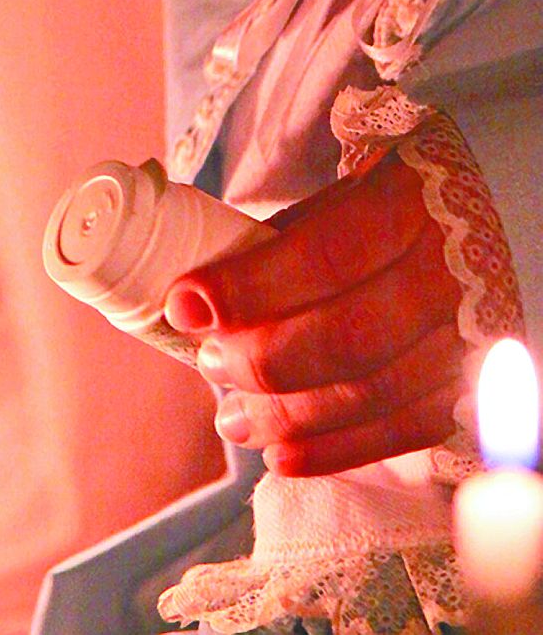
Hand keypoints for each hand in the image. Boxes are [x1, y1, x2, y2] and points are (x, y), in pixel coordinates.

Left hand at [164, 150, 464, 475]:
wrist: (466, 226)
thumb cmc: (379, 213)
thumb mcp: (333, 200)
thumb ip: (278, 246)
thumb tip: (200, 303)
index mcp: (408, 201)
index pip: (325, 254)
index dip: (249, 287)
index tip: (184, 306)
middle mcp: (450, 269)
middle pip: (350, 336)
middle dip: (264, 360)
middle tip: (210, 363)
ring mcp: (469, 334)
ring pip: (374, 393)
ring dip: (289, 416)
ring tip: (233, 419)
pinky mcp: (471, 387)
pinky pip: (404, 432)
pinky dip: (336, 450)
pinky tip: (280, 456)